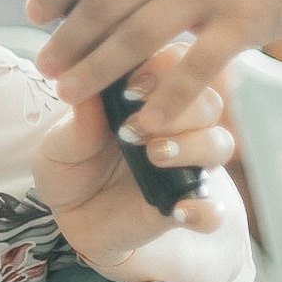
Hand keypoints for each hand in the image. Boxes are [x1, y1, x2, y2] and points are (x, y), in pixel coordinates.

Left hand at [28, 0, 281, 136]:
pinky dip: (163, 99)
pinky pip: (193, 69)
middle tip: (45, 67)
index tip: (34, 14)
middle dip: (66, 41)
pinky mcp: (242, 22)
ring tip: (71, 95)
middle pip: (100, 4)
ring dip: (96, 72)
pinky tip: (143, 121)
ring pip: (134, 38)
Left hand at [30, 41, 247, 281]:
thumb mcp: (61, 142)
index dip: (162, 70)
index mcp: (146, 97)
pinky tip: (179, 210)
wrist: (69, 216)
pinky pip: (214, 210)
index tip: (131, 88)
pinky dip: (204, 210)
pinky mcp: (187, 205)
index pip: (174, 66)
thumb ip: (80, 121)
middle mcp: (176, 125)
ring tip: (154, 154)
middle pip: (206, 102)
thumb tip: (84, 87)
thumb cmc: (68, 164)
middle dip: (178, 109)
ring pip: (219, 144)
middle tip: (134, 127)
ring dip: (193, 146)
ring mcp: (187, 165)